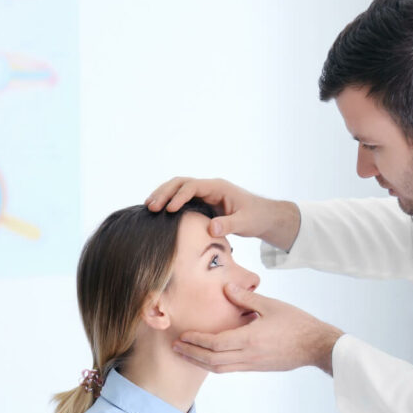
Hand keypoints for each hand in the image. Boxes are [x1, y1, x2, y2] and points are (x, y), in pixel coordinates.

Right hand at [146, 177, 300, 250]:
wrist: (264, 217)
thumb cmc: (258, 217)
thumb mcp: (246, 222)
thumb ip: (230, 224)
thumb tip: (211, 229)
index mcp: (218, 187)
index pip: (193, 186)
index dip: (179, 197)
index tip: (169, 210)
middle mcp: (209, 187)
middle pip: (181, 183)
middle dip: (164, 193)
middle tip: (151, 207)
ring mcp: (205, 193)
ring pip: (178, 188)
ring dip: (163, 195)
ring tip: (148, 207)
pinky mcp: (203, 202)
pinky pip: (182, 198)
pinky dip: (169, 202)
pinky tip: (158, 212)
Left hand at [172, 283, 343, 373]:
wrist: (316, 345)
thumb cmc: (297, 323)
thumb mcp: (271, 305)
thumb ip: (246, 298)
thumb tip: (226, 287)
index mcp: (249, 339)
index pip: (214, 343)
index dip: (196, 341)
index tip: (183, 336)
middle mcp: (248, 355)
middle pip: (212, 360)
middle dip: (191, 354)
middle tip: (175, 347)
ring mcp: (253, 364)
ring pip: (219, 369)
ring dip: (200, 363)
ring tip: (186, 355)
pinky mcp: (258, 368)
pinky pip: (231, 369)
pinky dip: (215, 365)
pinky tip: (210, 359)